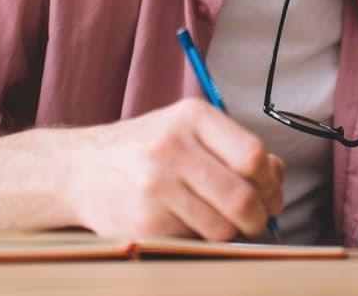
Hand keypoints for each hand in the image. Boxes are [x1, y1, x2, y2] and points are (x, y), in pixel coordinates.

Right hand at [62, 98, 284, 240]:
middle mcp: (173, 146)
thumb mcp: (188, 131)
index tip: (270, 193)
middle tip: (257, 220)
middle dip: (259, 216)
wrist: (79, 168)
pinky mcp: (145, 222)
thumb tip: (278, 176)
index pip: (254, 155)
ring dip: (230, 232)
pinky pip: (195, 241)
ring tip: (216, 221)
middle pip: (243, 196)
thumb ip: (234, 148)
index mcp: (192, 116)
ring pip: (222, 226)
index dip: (271, 181)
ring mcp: (156, 185)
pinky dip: (200, 239)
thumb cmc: (146, 150)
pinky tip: (183, 223)